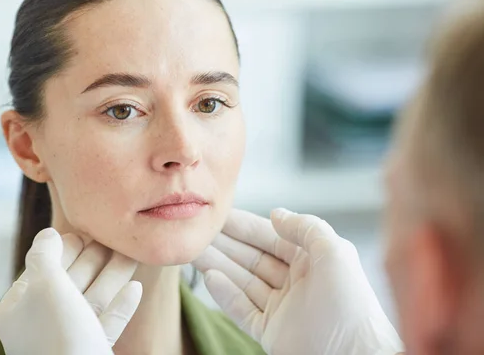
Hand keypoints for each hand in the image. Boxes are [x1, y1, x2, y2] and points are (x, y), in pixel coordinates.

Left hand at [0, 228, 141, 354]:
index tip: (85, 233)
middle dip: (93, 260)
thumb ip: (46, 256)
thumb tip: (48, 234)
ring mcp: (68, 339)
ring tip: (130, 256)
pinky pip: (107, 324)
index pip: (41, 270)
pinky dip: (121, 306)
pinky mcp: (92, 351)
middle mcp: (42, 324)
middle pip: (70, 282)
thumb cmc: (58, 337)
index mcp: (20, 309)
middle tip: (113, 240)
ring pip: (92, 300)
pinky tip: (135, 289)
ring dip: (113, 276)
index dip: (63, 250)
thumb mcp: (45, 286)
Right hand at [193, 209, 403, 354]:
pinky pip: (241, 309)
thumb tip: (275, 213)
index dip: (245, 226)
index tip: (218, 215)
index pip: (271, 238)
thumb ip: (306, 227)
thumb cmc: (351, 306)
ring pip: (243, 281)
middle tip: (198, 232)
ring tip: (194, 251)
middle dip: (226, 244)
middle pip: (252, 258)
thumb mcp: (335, 253)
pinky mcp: (270, 331)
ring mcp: (281, 308)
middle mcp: (295, 282)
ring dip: (218, 264)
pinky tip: (210, 278)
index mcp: (311, 261)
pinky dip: (225, 294)